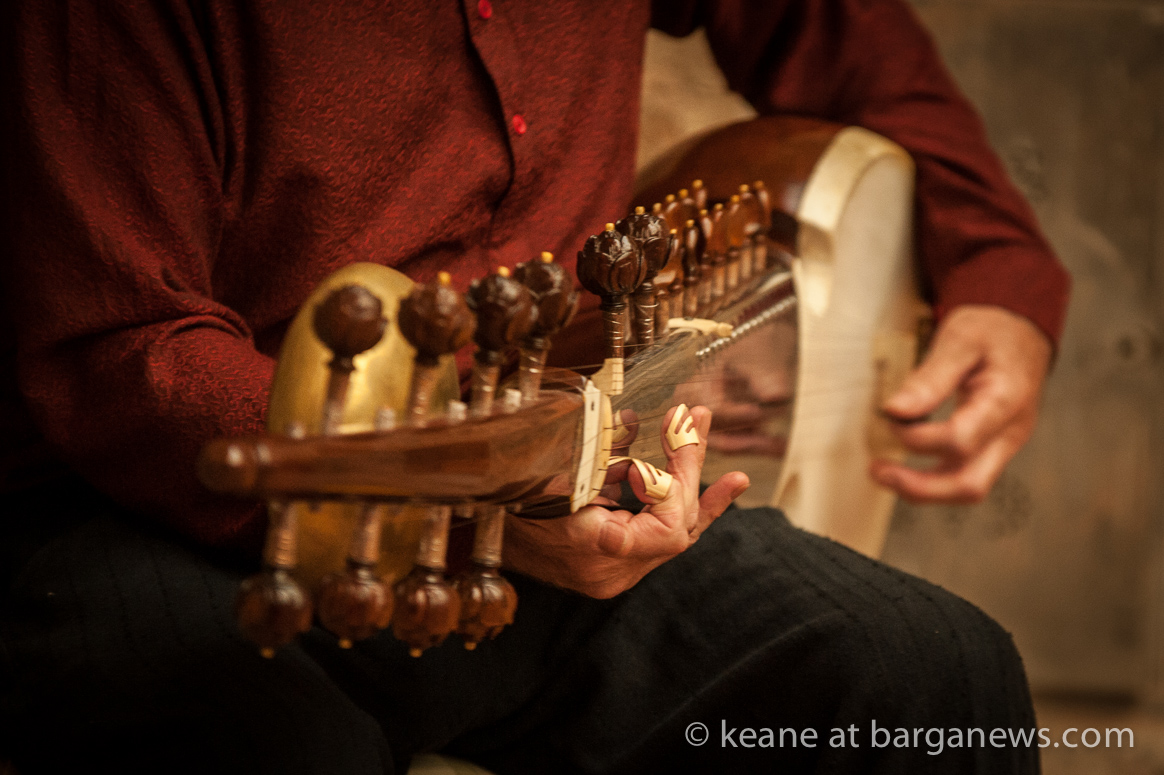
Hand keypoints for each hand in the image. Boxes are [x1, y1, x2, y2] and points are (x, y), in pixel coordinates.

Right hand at [503, 405, 749, 598]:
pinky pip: (660, 538)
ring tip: (728, 463)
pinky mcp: (613, 561)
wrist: (469, 526)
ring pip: (675, 533)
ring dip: (695, 488)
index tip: (676, 432)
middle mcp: (613, 573)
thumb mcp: (554, 465)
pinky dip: (689, 511)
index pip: (668, 527)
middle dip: (689, 468)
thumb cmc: (507, 493)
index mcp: (598, 554)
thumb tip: (646, 423)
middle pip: (676, 525)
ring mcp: (614, 572)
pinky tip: (725, 491)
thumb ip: (603, 451)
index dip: (677, 480)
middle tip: (696, 419)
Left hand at [870, 305, 1052, 503]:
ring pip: (968, 487)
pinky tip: (906, 464)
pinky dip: (934, 477)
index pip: (959, 439)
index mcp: (1006, 401)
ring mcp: (1005, 443)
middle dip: (919, 487)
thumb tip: (895, 409)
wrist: (1021, 331)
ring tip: (885, 472)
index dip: (917, 436)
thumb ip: (930, 378)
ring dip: (923, 489)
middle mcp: (1011, 431)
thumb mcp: (959, 340)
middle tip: (879, 471)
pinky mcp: (994, 447)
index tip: (889, 416)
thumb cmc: (992, 331)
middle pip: (969, 484)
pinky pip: (965, 474)